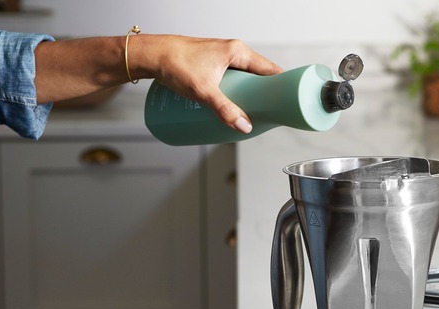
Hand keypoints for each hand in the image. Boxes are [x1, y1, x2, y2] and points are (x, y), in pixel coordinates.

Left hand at [137, 36, 282, 132]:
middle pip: (258, 75)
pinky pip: (232, 78)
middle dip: (264, 94)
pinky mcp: (211, 64)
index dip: (281, 84)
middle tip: (268, 113)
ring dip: (249, 94)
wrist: (150, 55)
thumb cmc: (174, 64)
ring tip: (251, 113)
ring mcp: (221, 57)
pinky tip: (234, 103)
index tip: (288, 100)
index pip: (269, 69)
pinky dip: (237, 90)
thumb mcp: (203, 91)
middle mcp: (232, 51)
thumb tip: (244, 127)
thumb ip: (225, 110)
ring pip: (244, 78)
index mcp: (237, 51)